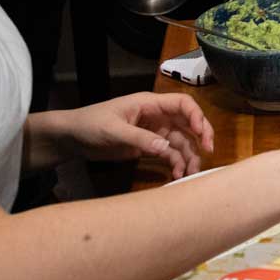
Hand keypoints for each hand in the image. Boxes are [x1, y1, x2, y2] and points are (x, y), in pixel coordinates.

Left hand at [45, 93, 214, 177]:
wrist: (71, 138)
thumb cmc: (90, 125)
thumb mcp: (114, 131)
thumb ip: (140, 139)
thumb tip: (167, 148)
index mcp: (150, 104)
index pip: (183, 104)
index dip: (197, 116)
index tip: (202, 134)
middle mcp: (156, 116)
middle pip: (187, 123)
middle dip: (200, 136)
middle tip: (208, 152)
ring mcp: (153, 132)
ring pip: (180, 141)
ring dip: (188, 155)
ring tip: (190, 172)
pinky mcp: (147, 147)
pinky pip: (168, 154)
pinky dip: (175, 163)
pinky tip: (176, 175)